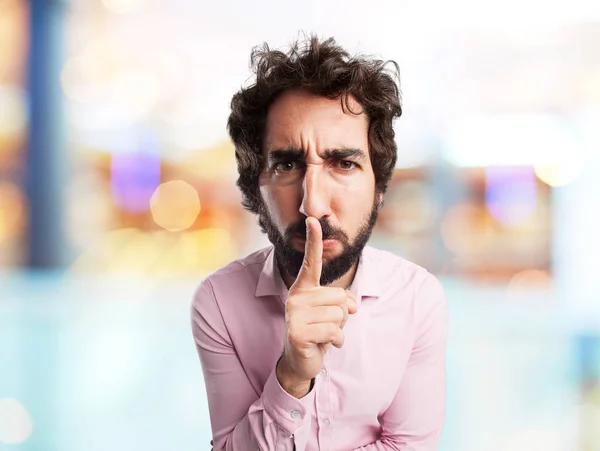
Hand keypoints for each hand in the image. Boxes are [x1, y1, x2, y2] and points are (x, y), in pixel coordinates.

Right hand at [276, 217, 356, 395]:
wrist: (300, 360)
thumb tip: (353, 305)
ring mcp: (294, 314)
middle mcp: (296, 296)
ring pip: (339, 315)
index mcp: (303, 288)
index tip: (313, 219)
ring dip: (339, 329)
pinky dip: (336, 341)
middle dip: (342, 315)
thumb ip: (345, 301)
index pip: (311, 262)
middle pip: (340, 297)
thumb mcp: (334, 312)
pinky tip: (324, 345)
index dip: (313, 241)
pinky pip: (334, 331)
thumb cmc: (318, 331)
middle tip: (326, 325)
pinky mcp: (298, 332)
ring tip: (324, 335)